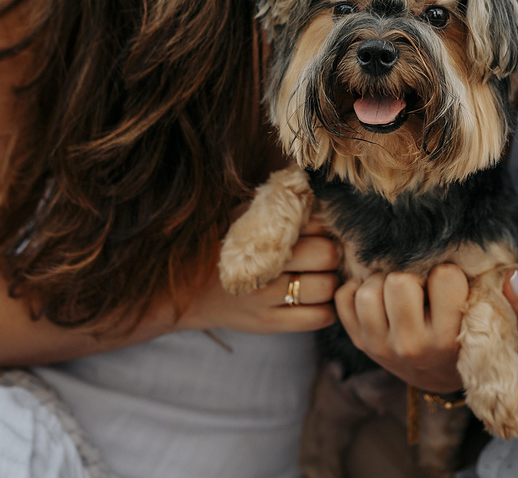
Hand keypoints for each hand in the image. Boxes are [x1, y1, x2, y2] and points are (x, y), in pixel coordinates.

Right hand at [180, 216, 339, 334]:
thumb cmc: (223, 246)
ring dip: (329, 282)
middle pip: (325, 255)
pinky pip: (319, 318)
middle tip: (324, 256)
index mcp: (259, 234)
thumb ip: (277, 207)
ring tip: (317, 277)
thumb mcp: (243, 218)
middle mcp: (263, 267)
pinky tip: (312, 301)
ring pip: (325, 288)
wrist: (186, 290)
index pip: (316, 224)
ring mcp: (265, 299)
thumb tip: (315, 192)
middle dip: (331, 253)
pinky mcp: (269, 325)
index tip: (320, 233)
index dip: (325, 227)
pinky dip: (325, 309)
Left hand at [335, 264, 517, 393]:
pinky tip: (378, 296)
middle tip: (420, 282)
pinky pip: (343, 298)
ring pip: (367, 291)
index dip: (448, 273)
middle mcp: (411, 346)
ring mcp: (379, 346)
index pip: (445, 278)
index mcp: (449, 338)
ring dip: (382, 281)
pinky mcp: (358, 341)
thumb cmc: (473, 341)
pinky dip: (356, 289)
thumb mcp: (507, 327)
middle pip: (399, 283)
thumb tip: (509, 276)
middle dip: (411, 274)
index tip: (450, 282)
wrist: (439, 378)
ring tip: (398, 288)